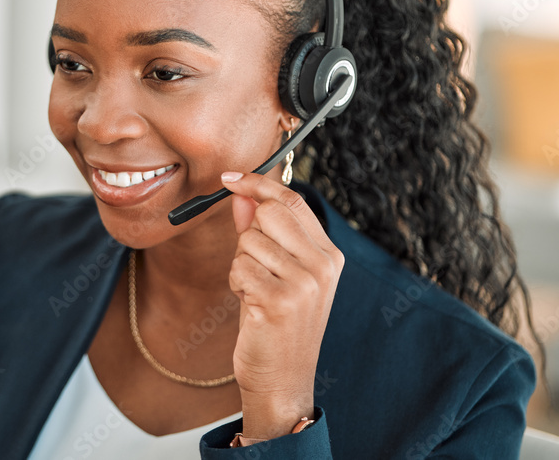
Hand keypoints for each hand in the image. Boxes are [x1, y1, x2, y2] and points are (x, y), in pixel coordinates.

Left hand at [221, 171, 343, 438]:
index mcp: (329, 255)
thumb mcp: (278, 274)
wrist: (283, 381)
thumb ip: (262, 232)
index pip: (293, 200)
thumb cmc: (278, 325)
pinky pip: (239, 267)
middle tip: (255, 268)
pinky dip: (236, 284)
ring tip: (257, 293)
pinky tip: (252, 306)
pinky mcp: (279, 300)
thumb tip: (243, 195)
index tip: (230, 178)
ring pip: (248, 241)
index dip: (258, 184)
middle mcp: (323, 265)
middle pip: (269, 213)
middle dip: (249, 235)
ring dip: (241, 266)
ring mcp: (304, 283)